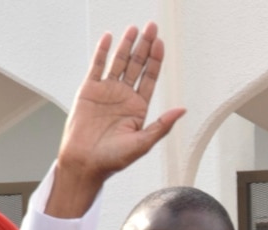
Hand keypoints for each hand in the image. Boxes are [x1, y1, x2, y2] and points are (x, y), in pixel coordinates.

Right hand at [48, 21, 185, 216]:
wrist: (85, 164)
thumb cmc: (113, 160)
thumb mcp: (143, 143)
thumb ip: (162, 125)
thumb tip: (182, 110)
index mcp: (138, 108)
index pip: (150, 78)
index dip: (156, 60)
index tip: (160, 43)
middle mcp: (124, 97)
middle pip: (137, 66)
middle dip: (145, 46)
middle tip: (152, 27)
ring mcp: (106, 92)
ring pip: (119, 63)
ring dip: (127, 46)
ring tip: (134, 29)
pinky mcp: (88, 91)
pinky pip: (96, 67)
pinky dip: (102, 52)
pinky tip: (109, 38)